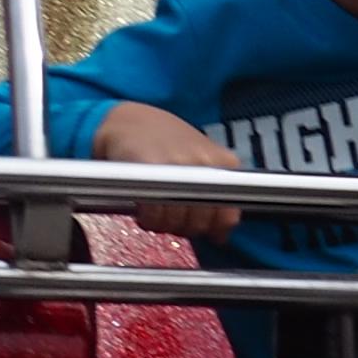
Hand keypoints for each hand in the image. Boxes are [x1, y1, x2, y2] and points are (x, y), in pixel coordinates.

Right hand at [94, 103, 244, 239]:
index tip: (198, 228)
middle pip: (200, 222)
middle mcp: (206, 163)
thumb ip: (215, 196)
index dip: (211, 230)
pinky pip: (153, 212)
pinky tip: (143, 208)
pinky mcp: (151, 168)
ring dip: (163, 225)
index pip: (228, 216)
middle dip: (183, 229)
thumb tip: (221, 237)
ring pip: (177, 221)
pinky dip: (147, 218)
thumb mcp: (201, 161)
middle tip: (170, 218)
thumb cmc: (165, 142)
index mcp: (223, 163)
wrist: (129, 120)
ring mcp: (180, 164)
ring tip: (155, 212)